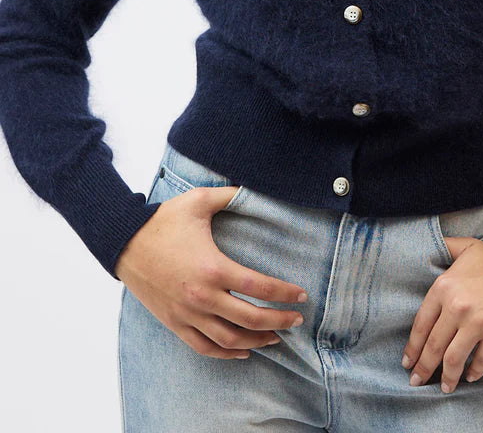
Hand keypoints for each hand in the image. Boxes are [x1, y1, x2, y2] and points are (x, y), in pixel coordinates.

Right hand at [115, 185, 307, 358]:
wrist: (124, 243)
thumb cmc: (163, 221)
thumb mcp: (198, 200)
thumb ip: (229, 194)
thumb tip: (252, 188)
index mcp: (213, 268)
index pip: (259, 287)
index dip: (284, 293)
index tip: (301, 295)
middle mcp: (202, 296)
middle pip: (250, 319)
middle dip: (278, 321)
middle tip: (296, 320)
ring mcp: (187, 314)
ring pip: (229, 339)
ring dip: (256, 341)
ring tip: (276, 338)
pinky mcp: (174, 323)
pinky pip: (203, 347)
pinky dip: (226, 353)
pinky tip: (242, 351)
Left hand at [402, 235, 482, 393]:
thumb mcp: (468, 247)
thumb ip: (446, 247)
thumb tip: (429, 246)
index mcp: (444, 286)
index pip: (421, 323)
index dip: (412, 346)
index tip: (407, 360)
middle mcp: (457, 307)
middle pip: (433, 346)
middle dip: (423, 367)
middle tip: (417, 381)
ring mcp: (477, 323)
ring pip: (453, 359)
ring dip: (446, 377)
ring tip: (444, 387)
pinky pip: (480, 362)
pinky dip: (473, 372)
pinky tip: (470, 376)